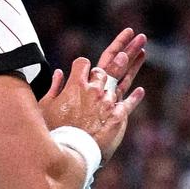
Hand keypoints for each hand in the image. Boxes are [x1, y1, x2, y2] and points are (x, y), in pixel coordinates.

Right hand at [42, 27, 148, 156]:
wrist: (71, 152)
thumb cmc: (53, 132)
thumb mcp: (46, 107)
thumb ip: (54, 87)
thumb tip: (59, 72)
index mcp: (76, 85)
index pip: (83, 63)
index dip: (83, 64)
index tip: (83, 69)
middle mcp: (95, 89)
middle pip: (110, 62)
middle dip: (123, 48)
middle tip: (136, 36)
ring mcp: (108, 102)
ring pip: (123, 77)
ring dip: (134, 62)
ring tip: (143, 48)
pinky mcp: (118, 116)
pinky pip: (129, 103)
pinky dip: (135, 97)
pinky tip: (141, 90)